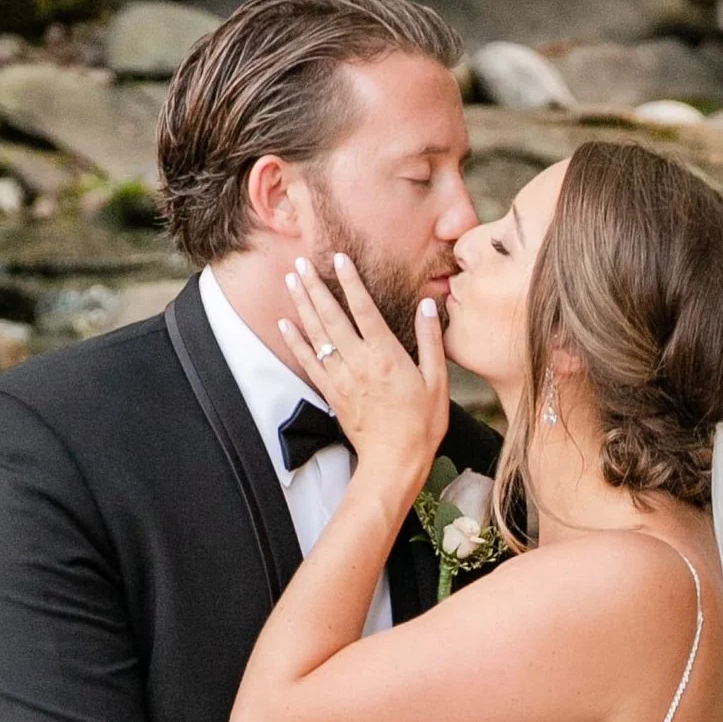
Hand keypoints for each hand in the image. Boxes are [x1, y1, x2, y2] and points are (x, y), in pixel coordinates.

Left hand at [277, 252, 446, 507]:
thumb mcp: (437, 381)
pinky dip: (295, 342)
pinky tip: (285, 324)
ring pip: (317, 335)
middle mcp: (359, 363)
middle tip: (301, 262)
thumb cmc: (421, 424)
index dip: (350, 282)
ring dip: (302, 305)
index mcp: (386, 356)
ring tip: (291, 280)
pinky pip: (308, 362)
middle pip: (332, 317)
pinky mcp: (332, 393)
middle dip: (315, 287)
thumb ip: (430, 341)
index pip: (364, 310)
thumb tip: (426, 306)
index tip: (339, 259)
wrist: (394, 462)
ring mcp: (341, 378)